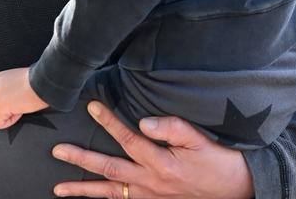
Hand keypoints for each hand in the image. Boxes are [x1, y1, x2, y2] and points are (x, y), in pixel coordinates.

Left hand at [0, 67, 46, 129]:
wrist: (43, 81)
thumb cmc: (38, 82)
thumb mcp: (17, 82)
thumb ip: (7, 90)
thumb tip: (9, 102)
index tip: (12, 101)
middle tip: (15, 105)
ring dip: (8, 115)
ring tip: (21, 106)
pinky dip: (10, 122)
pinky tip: (21, 111)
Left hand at [51, 102, 253, 198]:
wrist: (238, 191)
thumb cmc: (219, 162)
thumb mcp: (200, 141)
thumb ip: (171, 128)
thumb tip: (143, 121)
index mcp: (161, 162)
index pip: (127, 138)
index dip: (108, 121)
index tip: (91, 106)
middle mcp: (150, 182)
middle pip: (108, 168)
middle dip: (80, 159)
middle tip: (57, 151)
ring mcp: (150, 196)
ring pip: (109, 192)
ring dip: (83, 191)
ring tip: (58, 189)